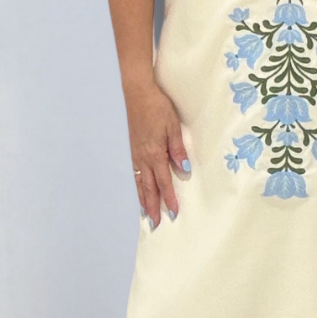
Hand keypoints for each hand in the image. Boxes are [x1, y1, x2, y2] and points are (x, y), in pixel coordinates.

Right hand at [126, 77, 190, 226]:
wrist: (137, 92)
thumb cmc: (157, 106)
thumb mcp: (172, 125)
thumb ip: (177, 148)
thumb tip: (183, 169)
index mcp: (155, 152)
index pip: (164, 181)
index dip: (169, 198)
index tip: (174, 213)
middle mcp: (143, 157)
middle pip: (149, 187)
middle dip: (153, 206)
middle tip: (156, 224)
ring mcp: (136, 154)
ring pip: (140, 183)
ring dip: (144, 200)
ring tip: (146, 215)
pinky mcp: (133, 149)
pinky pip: (135, 173)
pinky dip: (137, 186)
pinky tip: (139, 190)